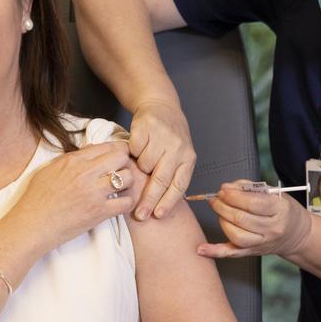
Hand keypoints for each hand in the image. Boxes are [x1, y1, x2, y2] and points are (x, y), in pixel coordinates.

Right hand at [14, 141, 135, 253]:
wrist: (32, 225)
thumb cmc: (36, 199)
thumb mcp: (49, 170)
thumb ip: (71, 158)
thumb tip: (91, 149)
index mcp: (73, 160)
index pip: (106, 146)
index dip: (117, 150)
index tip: (119, 157)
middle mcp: (86, 173)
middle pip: (121, 157)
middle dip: (125, 163)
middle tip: (123, 172)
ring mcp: (94, 192)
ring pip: (128, 177)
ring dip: (129, 182)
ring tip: (122, 189)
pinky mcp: (99, 212)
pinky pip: (126, 202)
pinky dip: (128, 202)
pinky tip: (121, 204)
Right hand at [129, 100, 195, 219]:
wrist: (161, 106)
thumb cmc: (169, 138)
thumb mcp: (179, 156)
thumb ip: (172, 176)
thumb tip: (159, 206)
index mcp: (188, 158)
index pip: (179, 185)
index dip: (168, 202)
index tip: (158, 215)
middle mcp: (178, 148)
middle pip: (161, 180)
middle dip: (149, 200)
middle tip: (140, 214)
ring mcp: (162, 137)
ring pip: (144, 165)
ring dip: (139, 167)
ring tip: (141, 160)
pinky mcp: (146, 127)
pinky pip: (133, 150)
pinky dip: (132, 151)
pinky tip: (137, 147)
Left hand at [196, 179, 310, 258]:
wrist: (296, 234)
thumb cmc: (282, 210)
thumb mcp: (273, 193)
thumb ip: (249, 187)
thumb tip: (226, 187)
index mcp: (279, 210)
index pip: (252, 203)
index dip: (233, 196)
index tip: (223, 190)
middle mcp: (272, 229)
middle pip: (241, 219)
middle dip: (223, 206)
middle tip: (216, 199)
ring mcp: (262, 243)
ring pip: (236, 236)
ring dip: (221, 221)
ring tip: (219, 211)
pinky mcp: (253, 252)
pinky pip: (232, 254)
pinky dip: (215, 251)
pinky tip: (202, 249)